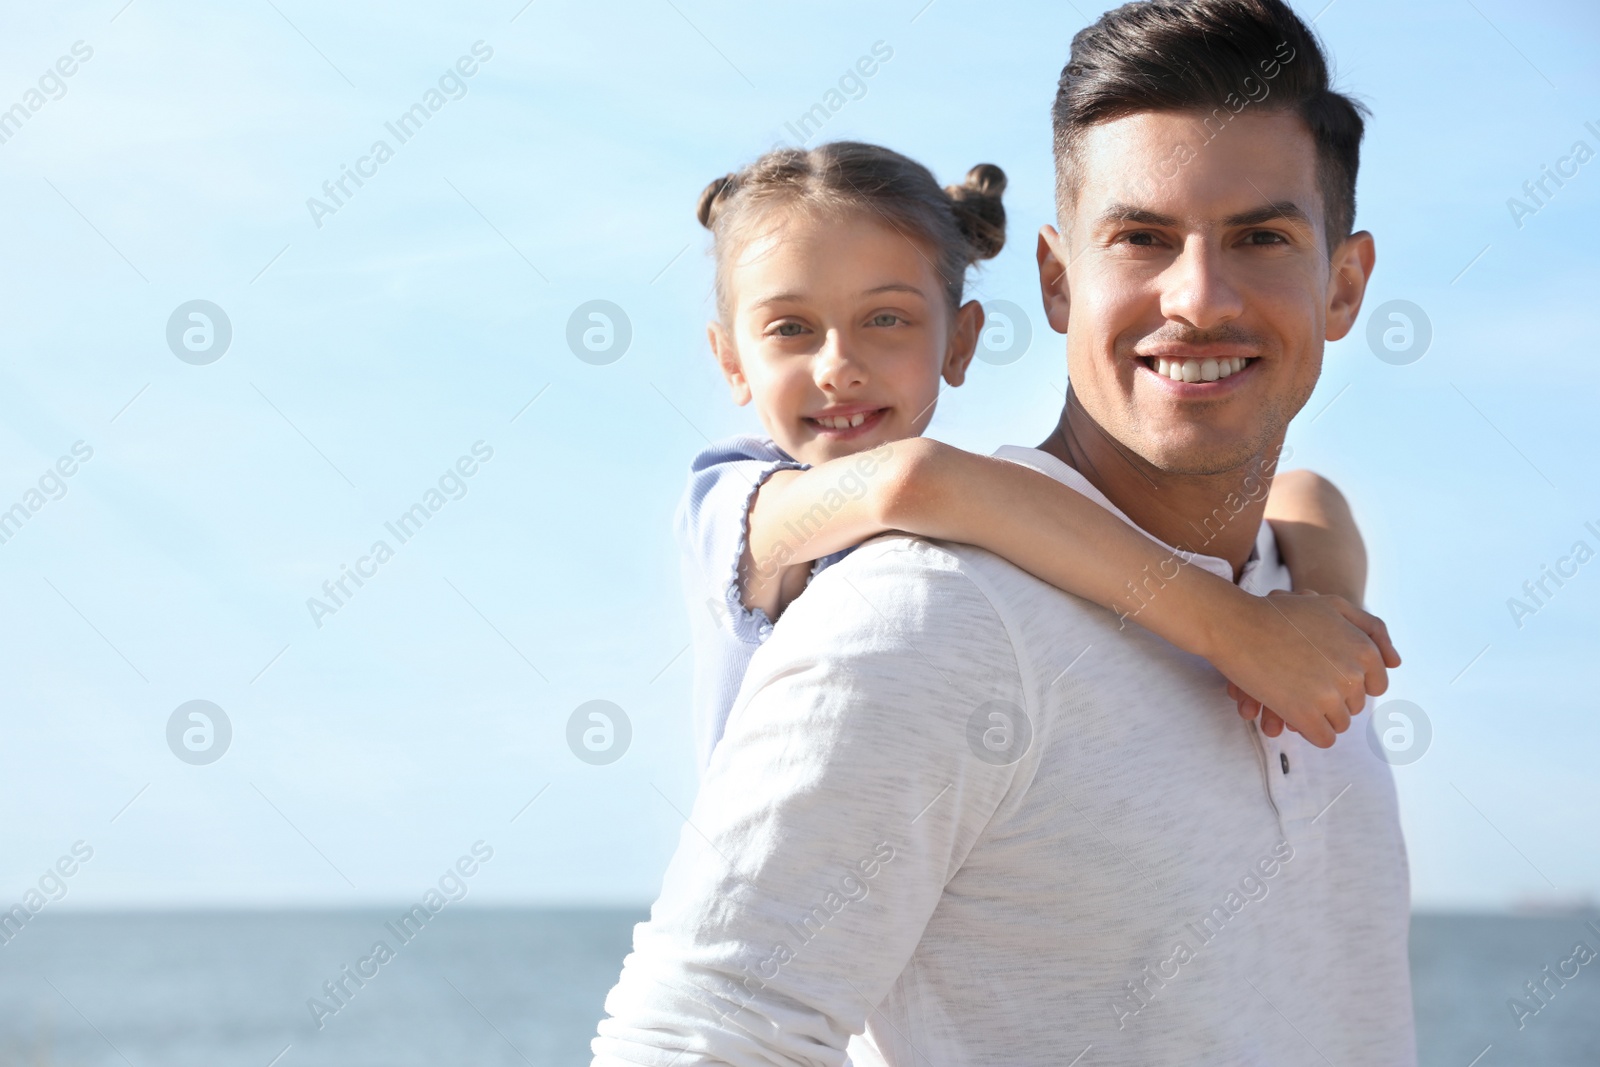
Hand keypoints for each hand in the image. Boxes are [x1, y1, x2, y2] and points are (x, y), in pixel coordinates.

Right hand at [1210, 589, 1400, 748]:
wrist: (1236, 625)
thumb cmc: (1281, 614)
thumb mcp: (1332, 605)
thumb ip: (1370, 629)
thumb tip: (1395, 663)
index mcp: (1365, 651)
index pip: (1374, 685)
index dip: (1347, 681)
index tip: (1322, 673)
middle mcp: (1353, 675)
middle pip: (1354, 706)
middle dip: (1331, 698)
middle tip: (1301, 680)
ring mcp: (1330, 697)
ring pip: (1338, 724)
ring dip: (1318, 716)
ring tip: (1292, 696)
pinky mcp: (1305, 715)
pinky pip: (1322, 738)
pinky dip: (1308, 731)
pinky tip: (1290, 715)